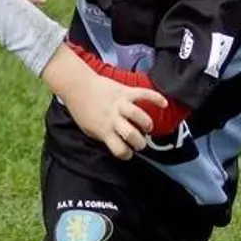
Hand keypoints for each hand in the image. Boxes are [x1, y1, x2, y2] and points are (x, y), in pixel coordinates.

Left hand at [42, 48, 162, 158]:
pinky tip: (164, 104)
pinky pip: (143, 93)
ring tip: (147, 127)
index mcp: (103, 130)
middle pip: (132, 134)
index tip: (128, 152)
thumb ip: (104, 137)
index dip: (126, 154)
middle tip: (140, 141)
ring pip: (139, 115)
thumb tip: (118, 144)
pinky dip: (156, 97)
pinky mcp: (124, 90)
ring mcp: (119, 103)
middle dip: (140, 142)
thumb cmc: (82, 109)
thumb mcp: (88, 130)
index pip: (120, 150)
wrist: (76, 86)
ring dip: (147, 123)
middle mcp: (113, 118)